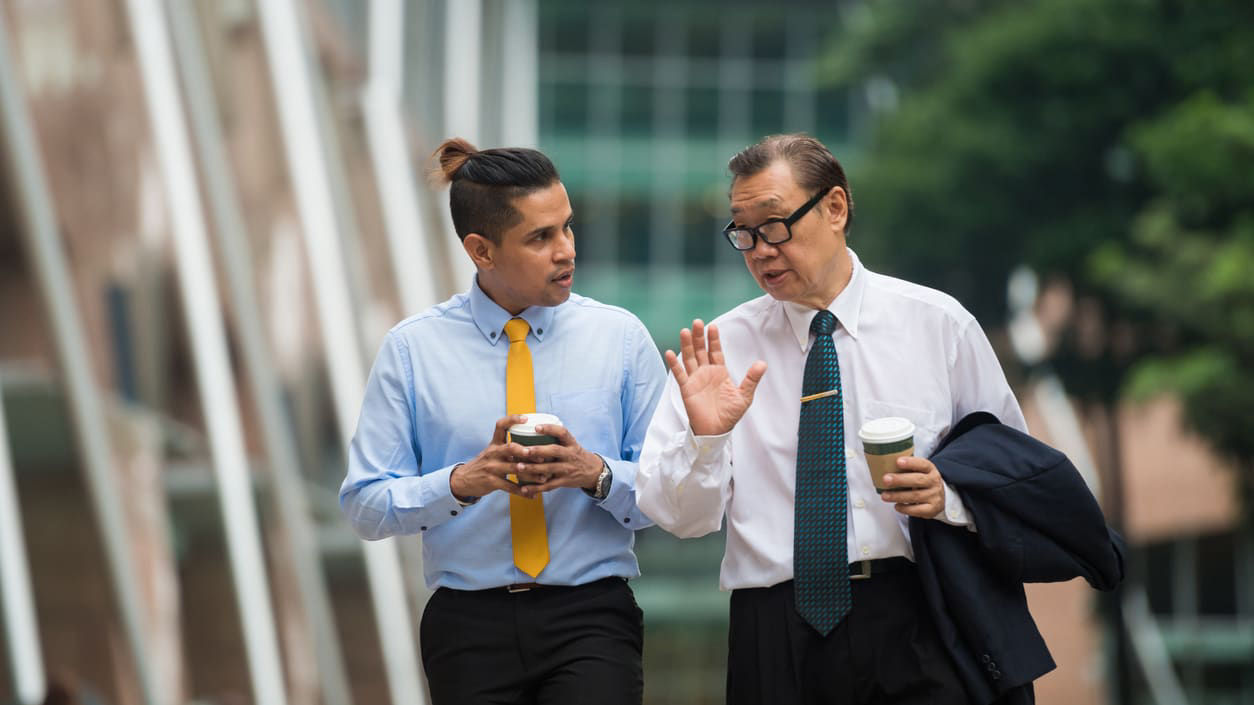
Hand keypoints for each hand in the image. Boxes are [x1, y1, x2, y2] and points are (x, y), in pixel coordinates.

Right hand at [449, 416, 545, 498]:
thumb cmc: (485, 464)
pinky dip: (522, 491)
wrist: (464, 480)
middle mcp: (493, 453)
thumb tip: (533, 444)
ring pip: (514, 469)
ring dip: (531, 474)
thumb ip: (507, 447)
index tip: (526, 418)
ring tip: (544, 478)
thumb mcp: (492, 452)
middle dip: (527, 451)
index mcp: (494, 443)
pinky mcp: (491, 481)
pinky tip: (532, 494)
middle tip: (542, 457)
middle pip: (510, 447)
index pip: (501, 425)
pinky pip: (509, 486)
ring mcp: (492, 467)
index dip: (513, 420)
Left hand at [515, 424, 603, 497]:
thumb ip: (557, 438)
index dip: (550, 429)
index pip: (562, 433)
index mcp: (571, 443)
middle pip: (554, 451)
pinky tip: (524, 488)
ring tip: (518, 467)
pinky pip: (549, 485)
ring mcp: (567, 469)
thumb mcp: (572, 444)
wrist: (594, 472)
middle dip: (538, 450)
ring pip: (549, 469)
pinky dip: (536, 488)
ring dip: (533, 468)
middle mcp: (570, 455)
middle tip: (524, 450)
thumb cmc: (577, 455)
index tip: (536, 427)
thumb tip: (533, 428)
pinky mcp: (564, 482)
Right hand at [665, 319, 766, 435]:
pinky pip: (679, 374)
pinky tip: (670, 352)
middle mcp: (706, 372)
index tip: (712, 327)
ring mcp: (695, 379)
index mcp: (719, 372)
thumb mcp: (744, 396)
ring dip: (687, 345)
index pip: (715, 351)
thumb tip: (762, 363)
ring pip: (689, 358)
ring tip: (684, 331)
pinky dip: (674, 364)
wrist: (717, 430)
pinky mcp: (686, 388)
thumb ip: (751, 379)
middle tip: (697, 322)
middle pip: (701, 350)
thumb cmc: (730, 414)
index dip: (714, 339)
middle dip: (699, 337)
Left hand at [880, 456, 944, 518]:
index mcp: (930, 469)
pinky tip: (896, 506)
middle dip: (900, 480)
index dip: (910, 463)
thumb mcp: (919, 471)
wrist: (939, 497)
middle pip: (917, 480)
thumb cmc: (923, 482)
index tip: (898, 461)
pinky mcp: (932, 509)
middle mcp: (934, 482)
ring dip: (898, 496)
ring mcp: (934, 496)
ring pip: (915, 496)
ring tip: (885, 496)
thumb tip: (884, 465)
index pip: (922, 464)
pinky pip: (917, 510)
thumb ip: (906, 468)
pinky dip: (905, 508)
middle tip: (885, 479)